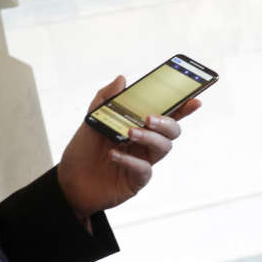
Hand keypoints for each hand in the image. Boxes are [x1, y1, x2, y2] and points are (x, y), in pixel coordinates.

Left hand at [56, 76, 200, 225]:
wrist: (68, 182)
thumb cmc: (83, 152)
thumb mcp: (91, 121)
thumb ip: (105, 100)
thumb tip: (122, 79)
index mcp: (140, 126)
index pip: (166, 114)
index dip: (184, 108)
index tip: (193, 99)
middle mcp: (146, 143)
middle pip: (172, 131)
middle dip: (167, 122)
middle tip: (149, 118)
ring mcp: (143, 160)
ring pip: (163, 147)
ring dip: (150, 137)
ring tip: (129, 133)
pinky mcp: (137, 179)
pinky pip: (145, 169)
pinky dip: (132, 160)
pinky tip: (115, 155)